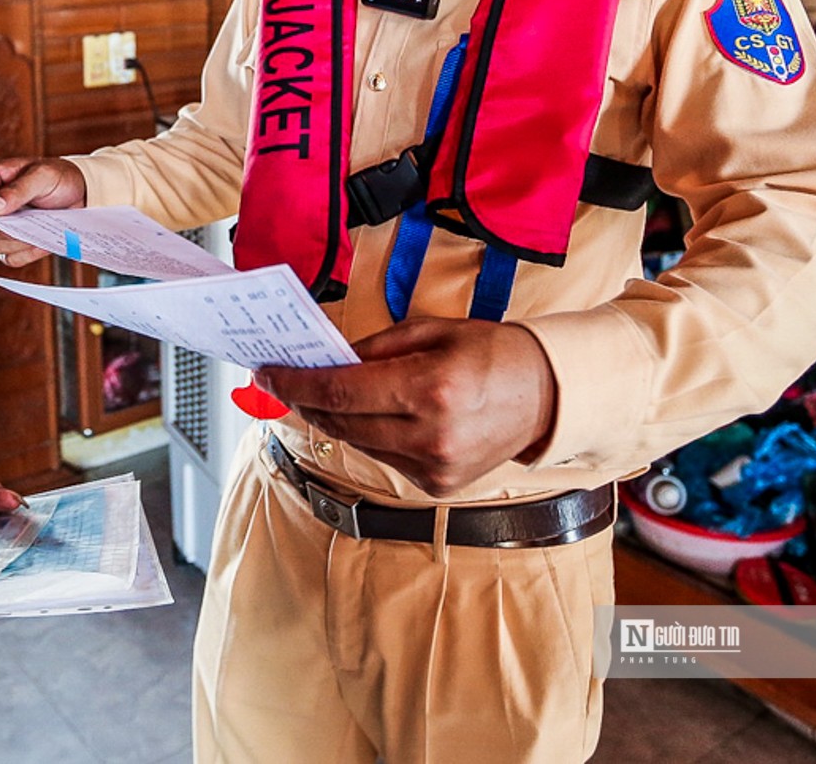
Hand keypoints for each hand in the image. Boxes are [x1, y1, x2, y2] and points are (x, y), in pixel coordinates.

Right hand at [0, 157, 86, 267]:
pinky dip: (27, 253)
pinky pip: (10, 259)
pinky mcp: (13, 244)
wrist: (81, 194)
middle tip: (26, 217)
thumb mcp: (42, 176)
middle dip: (2, 227)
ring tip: (37, 226)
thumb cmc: (59, 177)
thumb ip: (16, 190)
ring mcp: (0, 226)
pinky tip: (41, 240)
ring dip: (16, 241)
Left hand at [257, 319, 558, 497]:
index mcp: (429, 389)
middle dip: (304, 400)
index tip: (267, 372)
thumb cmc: (491, 353)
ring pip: (356, 442)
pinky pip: (383, 458)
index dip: (294, 383)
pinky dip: (367, 435)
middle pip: (339, 422)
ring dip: (332, 418)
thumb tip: (323, 361)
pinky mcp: (438, 484)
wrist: (548, 396)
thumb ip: (372, 348)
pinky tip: (370, 414)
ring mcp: (434, 467)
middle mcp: (430, 435)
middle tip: (281, 379)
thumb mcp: (430, 331)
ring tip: (322, 393)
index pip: (339, 392)